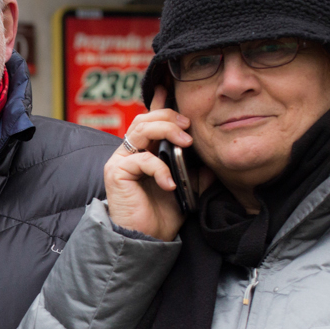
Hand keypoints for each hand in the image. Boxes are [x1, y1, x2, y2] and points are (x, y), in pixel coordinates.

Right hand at [104, 86, 193, 241]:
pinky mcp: (115, 172)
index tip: (171, 88)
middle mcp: (128, 152)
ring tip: (185, 143)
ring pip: (141, 129)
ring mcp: (120, 160)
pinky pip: (140, 159)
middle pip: (145, 118)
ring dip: (167, 131)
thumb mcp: (186, 188)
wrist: (146, 240)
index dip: (160, 103)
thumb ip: (195, 171)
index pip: (150, 120)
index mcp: (143, 151)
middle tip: (189, 127)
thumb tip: (213, 160)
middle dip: (170, 116)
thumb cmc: (161, 216)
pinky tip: (170, 183)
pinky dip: (159, 168)